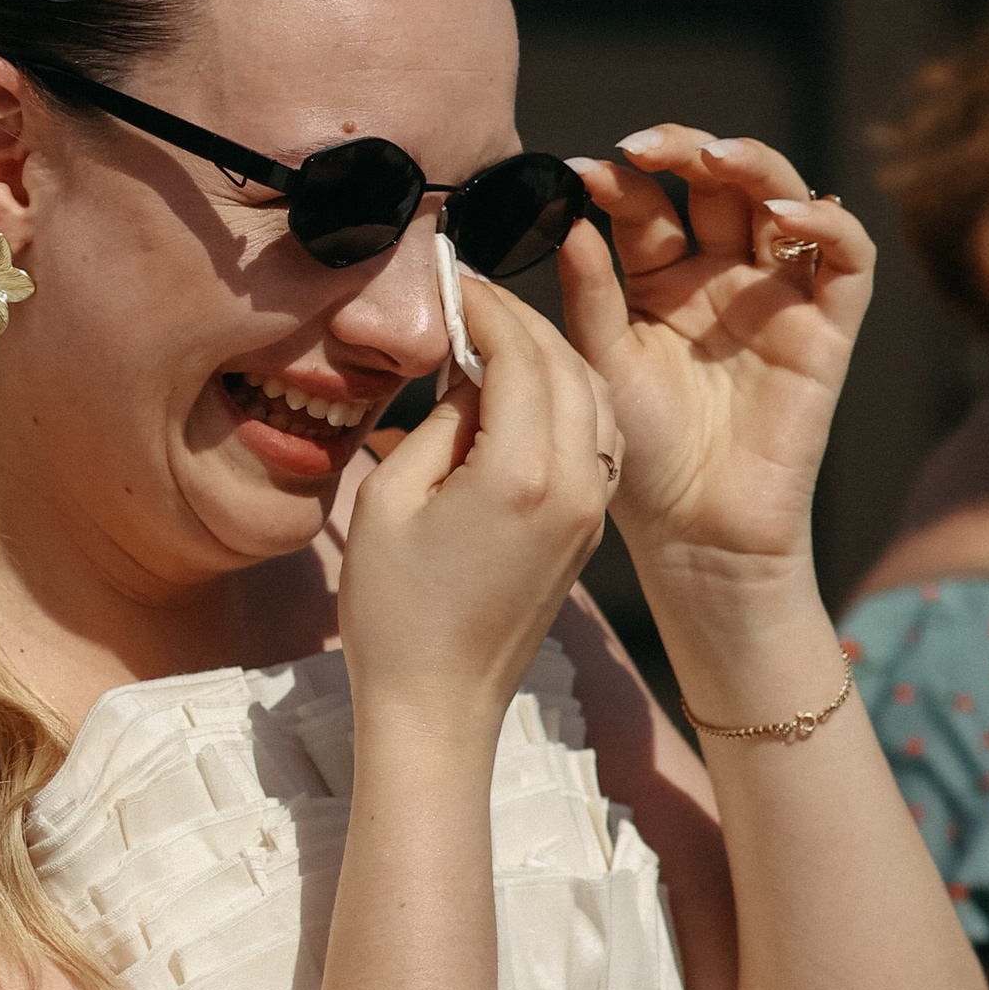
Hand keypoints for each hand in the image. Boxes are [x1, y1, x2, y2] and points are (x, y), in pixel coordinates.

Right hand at [338, 275, 615, 736]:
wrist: (439, 707)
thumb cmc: (395, 612)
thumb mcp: (391, 498)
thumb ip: (441, 418)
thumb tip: (471, 369)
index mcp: (521, 473)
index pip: (521, 352)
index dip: (486, 306)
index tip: (450, 282)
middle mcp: (574, 484)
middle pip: (565, 362)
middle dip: (519, 319)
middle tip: (469, 299)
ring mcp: (591, 509)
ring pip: (592, 394)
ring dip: (549, 353)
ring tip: (494, 338)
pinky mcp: (590, 528)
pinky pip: (597, 435)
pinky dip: (569, 395)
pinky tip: (524, 392)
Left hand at [555, 126, 874, 581]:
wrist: (694, 534)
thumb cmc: (638, 456)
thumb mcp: (601, 361)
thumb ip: (589, 291)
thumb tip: (568, 216)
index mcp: (661, 281)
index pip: (650, 206)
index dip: (622, 180)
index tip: (582, 173)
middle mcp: (724, 278)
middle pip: (721, 185)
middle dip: (687, 151)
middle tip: (647, 145)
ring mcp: (777, 297)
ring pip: (786, 199)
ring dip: (756, 164)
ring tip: (717, 156)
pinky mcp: (827, 328)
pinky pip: (847, 259)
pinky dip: (828, 221)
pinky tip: (786, 213)